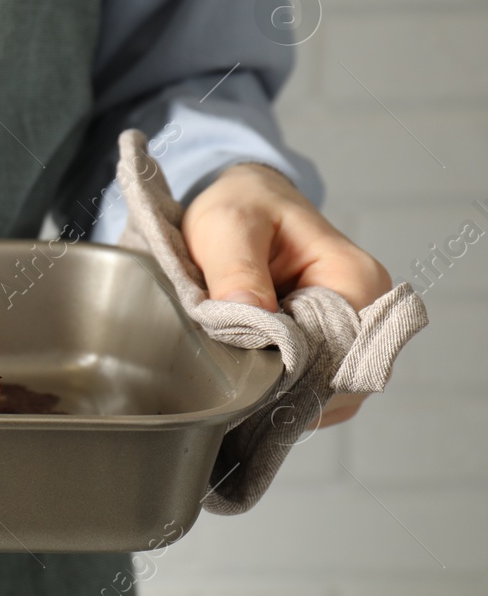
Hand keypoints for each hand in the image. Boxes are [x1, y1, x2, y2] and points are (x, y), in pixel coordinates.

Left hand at [181, 162, 391, 428]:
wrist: (243, 203)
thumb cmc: (243, 208)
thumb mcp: (228, 226)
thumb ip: (237, 270)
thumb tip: (252, 317)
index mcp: (357, 279)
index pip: (341, 352)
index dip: (290, 368)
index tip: (243, 363)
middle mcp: (367, 314)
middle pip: (335, 381)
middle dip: (281, 384)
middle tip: (230, 370)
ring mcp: (351, 338)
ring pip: (322, 392)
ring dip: (277, 389)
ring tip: (235, 367)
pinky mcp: (328, 351)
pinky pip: (309, 390)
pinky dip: (277, 389)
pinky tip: (247, 373)